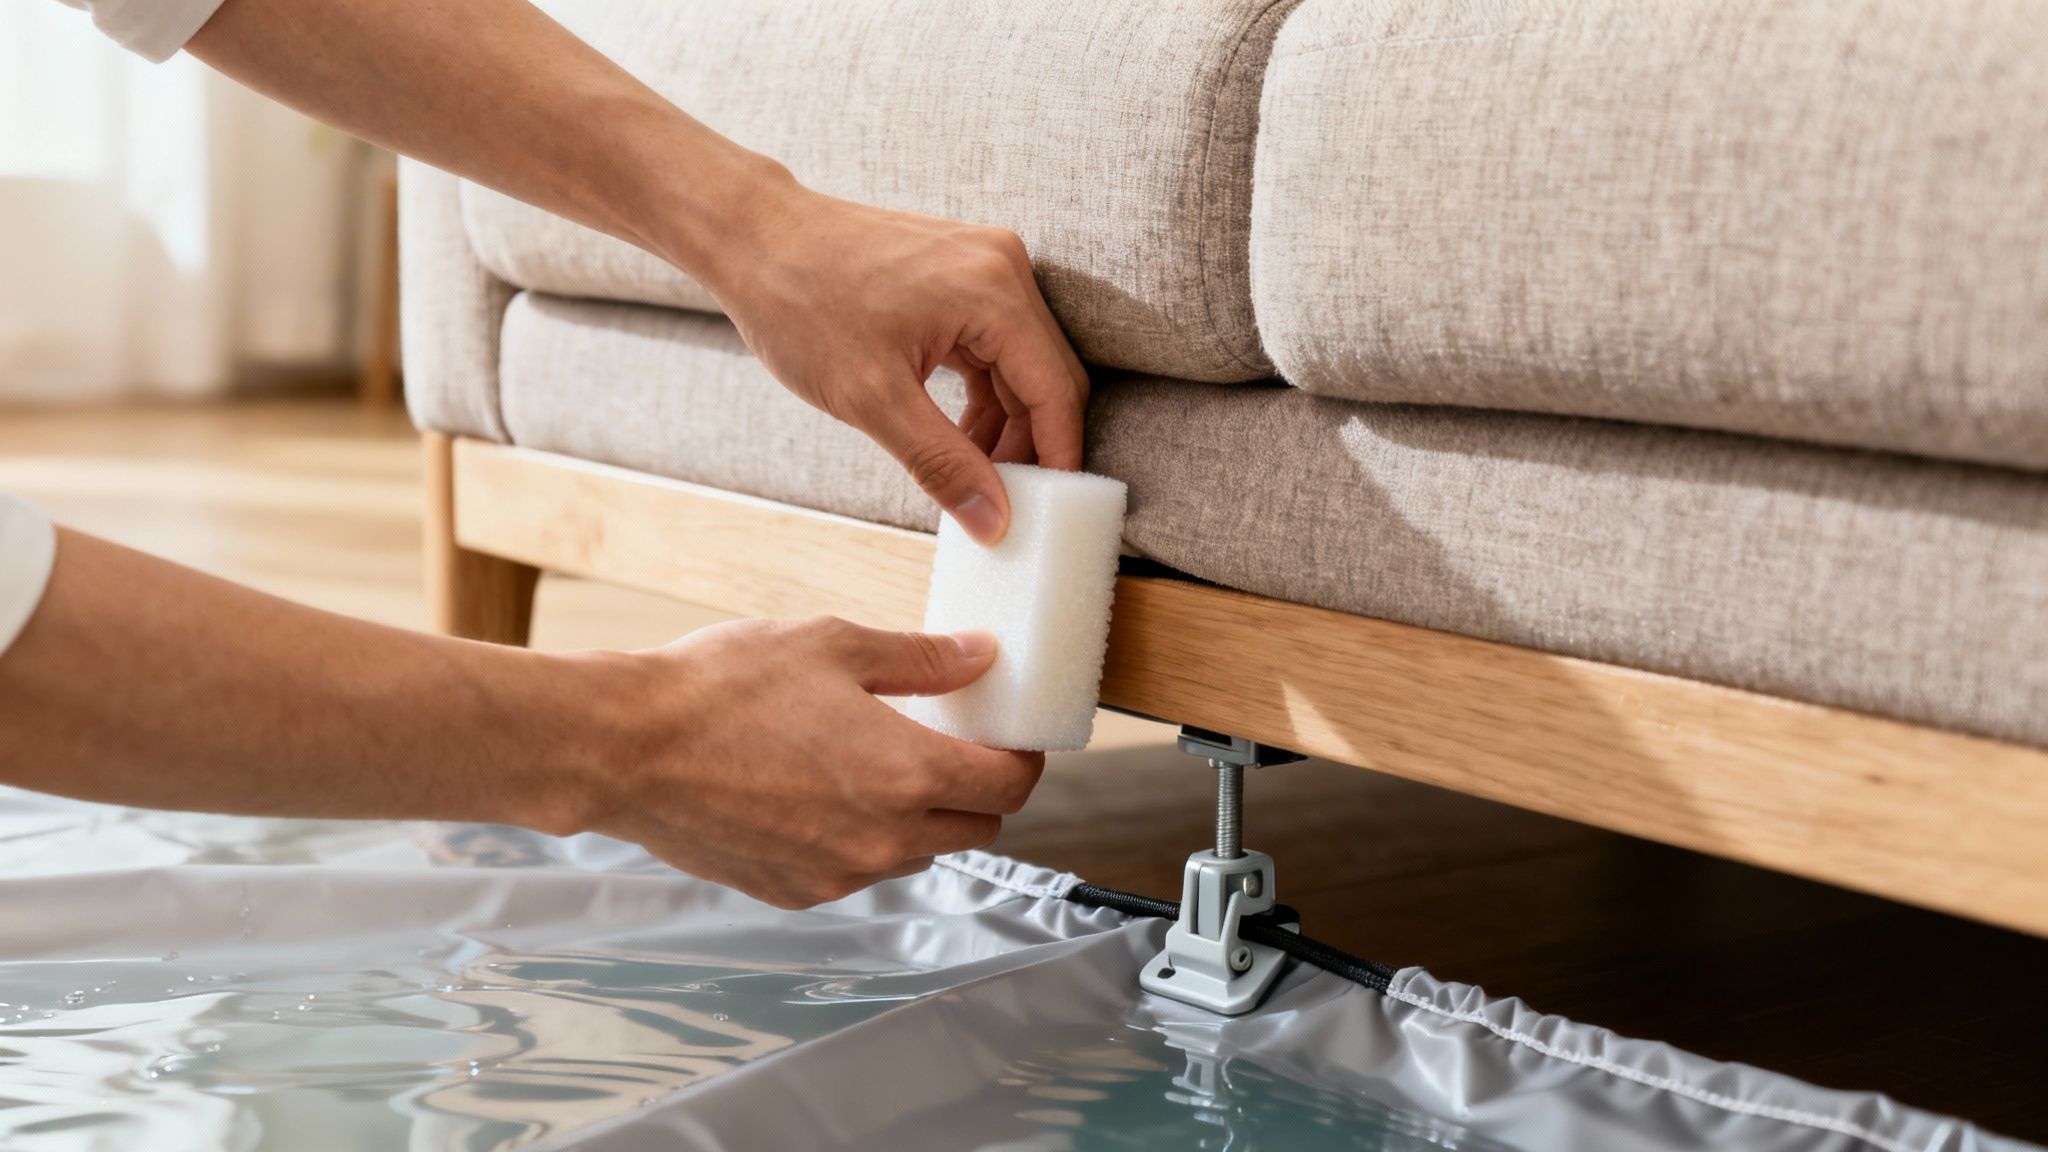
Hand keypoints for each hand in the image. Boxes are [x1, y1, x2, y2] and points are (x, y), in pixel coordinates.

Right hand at [581, 616, 1044, 907]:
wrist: (625, 748)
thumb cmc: (720, 689)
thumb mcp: (832, 645)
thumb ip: (921, 658)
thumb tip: (980, 656)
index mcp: (906, 775)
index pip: (1011, 785)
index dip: (1022, 756)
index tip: (1009, 733)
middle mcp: (882, 840)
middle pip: (978, 828)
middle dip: (977, 787)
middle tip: (949, 740)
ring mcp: (838, 875)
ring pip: (919, 852)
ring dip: (920, 815)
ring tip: (877, 761)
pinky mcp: (795, 893)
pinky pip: (857, 869)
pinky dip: (861, 837)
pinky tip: (821, 789)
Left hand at [704, 178, 1090, 544]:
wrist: (752, 236)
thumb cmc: (800, 303)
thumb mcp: (872, 399)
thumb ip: (941, 463)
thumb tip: (993, 522)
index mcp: (993, 290)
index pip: (1055, 389)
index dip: (1058, 456)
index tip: (1048, 511)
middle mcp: (1002, 267)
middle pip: (1045, 376)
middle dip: (1030, 444)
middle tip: (1004, 503)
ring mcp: (982, 264)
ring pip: (1018, 364)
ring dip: (1003, 422)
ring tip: (967, 475)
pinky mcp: (960, 271)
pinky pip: (991, 343)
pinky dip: (980, 392)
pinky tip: (954, 433)